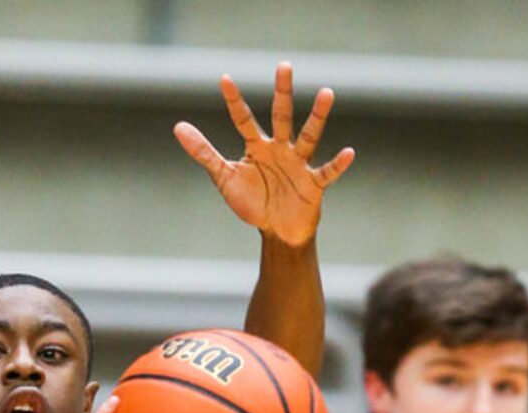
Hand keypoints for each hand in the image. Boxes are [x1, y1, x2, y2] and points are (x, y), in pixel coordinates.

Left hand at [176, 62, 354, 247]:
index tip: (224, 80)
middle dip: (282, 93)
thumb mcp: (224, 178)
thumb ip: (204, 152)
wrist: (277, 232)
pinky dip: (338, 164)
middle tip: (283, 66)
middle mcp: (280, 149)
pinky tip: (349, 152)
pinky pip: (327, 172)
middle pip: (281, 116)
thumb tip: (178, 127)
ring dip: (317, 117)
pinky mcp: (313, 184)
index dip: (233, 102)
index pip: (243, 119)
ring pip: (308, 136)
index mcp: (258, 147)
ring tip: (326, 93)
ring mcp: (298, 164)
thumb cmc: (253, 202)